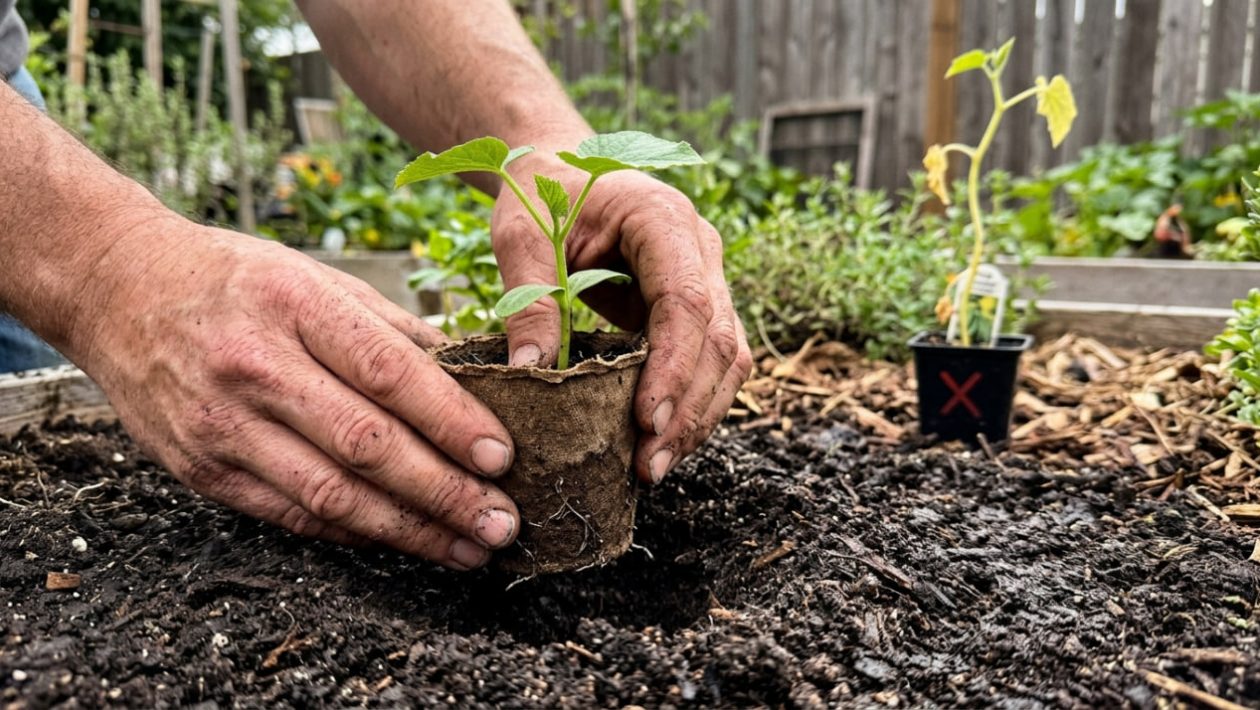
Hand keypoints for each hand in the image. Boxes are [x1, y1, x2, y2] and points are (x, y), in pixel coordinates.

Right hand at [79, 215, 519, 569]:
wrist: (117, 289)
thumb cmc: (236, 280)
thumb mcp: (316, 277)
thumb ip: (392, 330)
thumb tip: (474, 377)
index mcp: (295, 305)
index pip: (388, 373)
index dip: (451, 421)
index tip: (503, 457)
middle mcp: (255, 367)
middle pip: (366, 445)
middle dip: (445, 491)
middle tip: (501, 521)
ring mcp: (221, 424)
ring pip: (331, 495)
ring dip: (409, 530)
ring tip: (467, 548)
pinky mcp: (199, 469)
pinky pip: (291, 514)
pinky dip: (354, 533)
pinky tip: (403, 541)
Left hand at [492, 157, 752, 484]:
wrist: (560, 169)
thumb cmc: (542, 195)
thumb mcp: (522, 238)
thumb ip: (530, 301)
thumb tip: (530, 375)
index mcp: (663, 218)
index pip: (687, 301)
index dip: (674, 367)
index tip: (647, 421)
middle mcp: (701, 248)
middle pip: (719, 339)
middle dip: (689, 409)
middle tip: (649, 466)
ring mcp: (708, 277)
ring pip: (728, 358)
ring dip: (698, 417)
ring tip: (654, 468)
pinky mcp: (698, 306)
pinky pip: (712, 361)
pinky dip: (692, 404)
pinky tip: (660, 441)